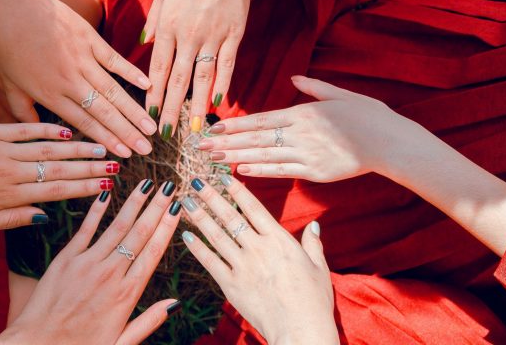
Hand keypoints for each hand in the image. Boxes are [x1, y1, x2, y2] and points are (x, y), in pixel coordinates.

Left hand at [0, 0, 155, 156]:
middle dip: (127, 134)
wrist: (12, 3)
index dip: (106, 141)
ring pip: (114, 91)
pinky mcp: (90, 40)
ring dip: (134, 111)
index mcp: (50, 94)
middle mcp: (70, 81)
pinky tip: (148, 86)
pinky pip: (115, 60)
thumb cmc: (6, 43)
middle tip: (147, 150)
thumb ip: (22, 110)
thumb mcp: (9, 83)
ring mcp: (83, 59)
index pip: (84, 123)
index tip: (124, 156)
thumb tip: (36, 131)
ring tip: (151, 128)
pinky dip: (132, 73)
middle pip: (104, 112)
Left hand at [0, 123, 117, 234]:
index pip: (55, 191)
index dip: (84, 188)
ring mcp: (2, 148)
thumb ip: (10, 220)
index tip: (107, 186)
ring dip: (78, 148)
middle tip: (117, 165)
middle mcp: (10, 171)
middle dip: (91, 167)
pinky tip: (67, 130)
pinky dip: (47, 129)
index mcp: (7, 195)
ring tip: (103, 146)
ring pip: (47, 148)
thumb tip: (44, 218)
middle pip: (59, 168)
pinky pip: (25, 129)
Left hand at [0, 179, 181, 344]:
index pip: (153, 252)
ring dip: (134, 203)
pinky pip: (85, 229)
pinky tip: (108, 194)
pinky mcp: (65, 260)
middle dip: (157, 207)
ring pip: (116, 226)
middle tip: (169, 186)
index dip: (168, 227)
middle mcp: (110, 274)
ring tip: (147, 184)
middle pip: (140, 233)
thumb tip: (175, 303)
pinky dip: (98, 210)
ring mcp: (87, 264)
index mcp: (126, 294)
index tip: (178, 207)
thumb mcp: (121, 344)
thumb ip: (148, 322)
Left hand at [142, 0, 266, 138]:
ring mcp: (214, 35)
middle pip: (179, 79)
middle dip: (171, 109)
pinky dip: (223, 84)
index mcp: (169, 25)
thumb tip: (143, 45)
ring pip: (203, 77)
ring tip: (194, 129)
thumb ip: (153, 20)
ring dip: (197, 105)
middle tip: (166, 133)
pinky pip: (227, 64)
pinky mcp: (235, 33)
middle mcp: (189, 35)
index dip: (154, 94)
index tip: (149, 114)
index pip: (159, 68)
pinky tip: (219, 103)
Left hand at [181, 176, 337, 343]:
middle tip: (197, 181)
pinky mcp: (231, 285)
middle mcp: (258, 248)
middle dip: (212, 197)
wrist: (300, 330)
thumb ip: (312, 244)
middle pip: (230, 217)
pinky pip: (210, 262)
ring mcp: (243, 266)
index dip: (237, 190)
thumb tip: (314, 225)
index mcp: (279, 240)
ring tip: (186, 202)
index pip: (253, 208)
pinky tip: (186, 236)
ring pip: (216, 235)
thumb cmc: (313, 301)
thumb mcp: (319, 267)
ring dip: (200, 217)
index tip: (223, 176)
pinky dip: (197, 249)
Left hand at [198, 75, 427, 181]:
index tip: (211, 128)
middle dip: (225, 143)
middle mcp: (300, 133)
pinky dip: (261, 171)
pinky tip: (241, 172)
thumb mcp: (340, 94)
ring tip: (212, 161)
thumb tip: (293, 79)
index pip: (260, 120)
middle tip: (198, 148)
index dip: (233, 125)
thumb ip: (313, 88)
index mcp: (303, 113)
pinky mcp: (315, 172)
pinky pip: (282, 171)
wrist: (390, 142)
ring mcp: (306, 154)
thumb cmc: (368, 115)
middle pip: (255, 138)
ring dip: (235, 158)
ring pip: (264, 156)